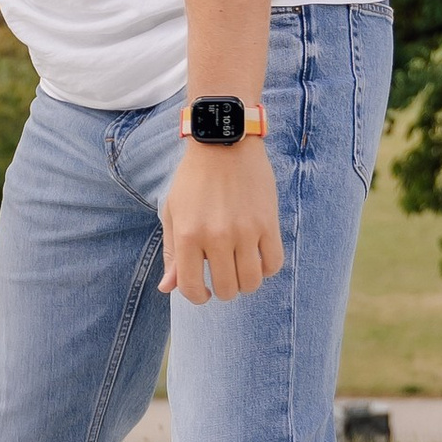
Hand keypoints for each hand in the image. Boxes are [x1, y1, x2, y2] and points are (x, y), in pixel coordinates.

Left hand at [159, 140, 284, 304]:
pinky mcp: (268, 223)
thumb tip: (167, 289)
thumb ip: (171, 253)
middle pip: (226, 288)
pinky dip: (266, 268)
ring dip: (246, 283)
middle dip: (223, 290)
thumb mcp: (173, 212)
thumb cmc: (194, 179)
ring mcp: (244, 231)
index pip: (192, 287)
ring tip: (240, 270)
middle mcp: (216, 236)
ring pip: (252, 282)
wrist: (225, 144)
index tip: (203, 293)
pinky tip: (257, 258)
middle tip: (223, 277)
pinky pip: (274, 264)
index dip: (197, 297)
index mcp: (187, 234)